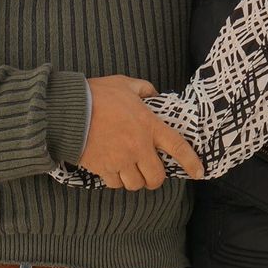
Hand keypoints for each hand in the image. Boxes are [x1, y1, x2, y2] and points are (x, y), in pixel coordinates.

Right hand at [78, 75, 203, 188]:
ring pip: (135, 184)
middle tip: (149, 171)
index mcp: (148, 125)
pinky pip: (115, 183)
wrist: (68, 110)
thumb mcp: (124, 84)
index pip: (177, 147)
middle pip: (156, 177)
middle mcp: (138, 147)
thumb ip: (143, 89)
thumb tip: (153, 94)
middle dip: (155, 178)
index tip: (199, 172)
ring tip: (127, 168)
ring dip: (134, 179)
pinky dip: (116, 179)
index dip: (191, 162)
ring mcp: (121, 160)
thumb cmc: (97, 94)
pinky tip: (111, 168)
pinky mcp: (104, 169)